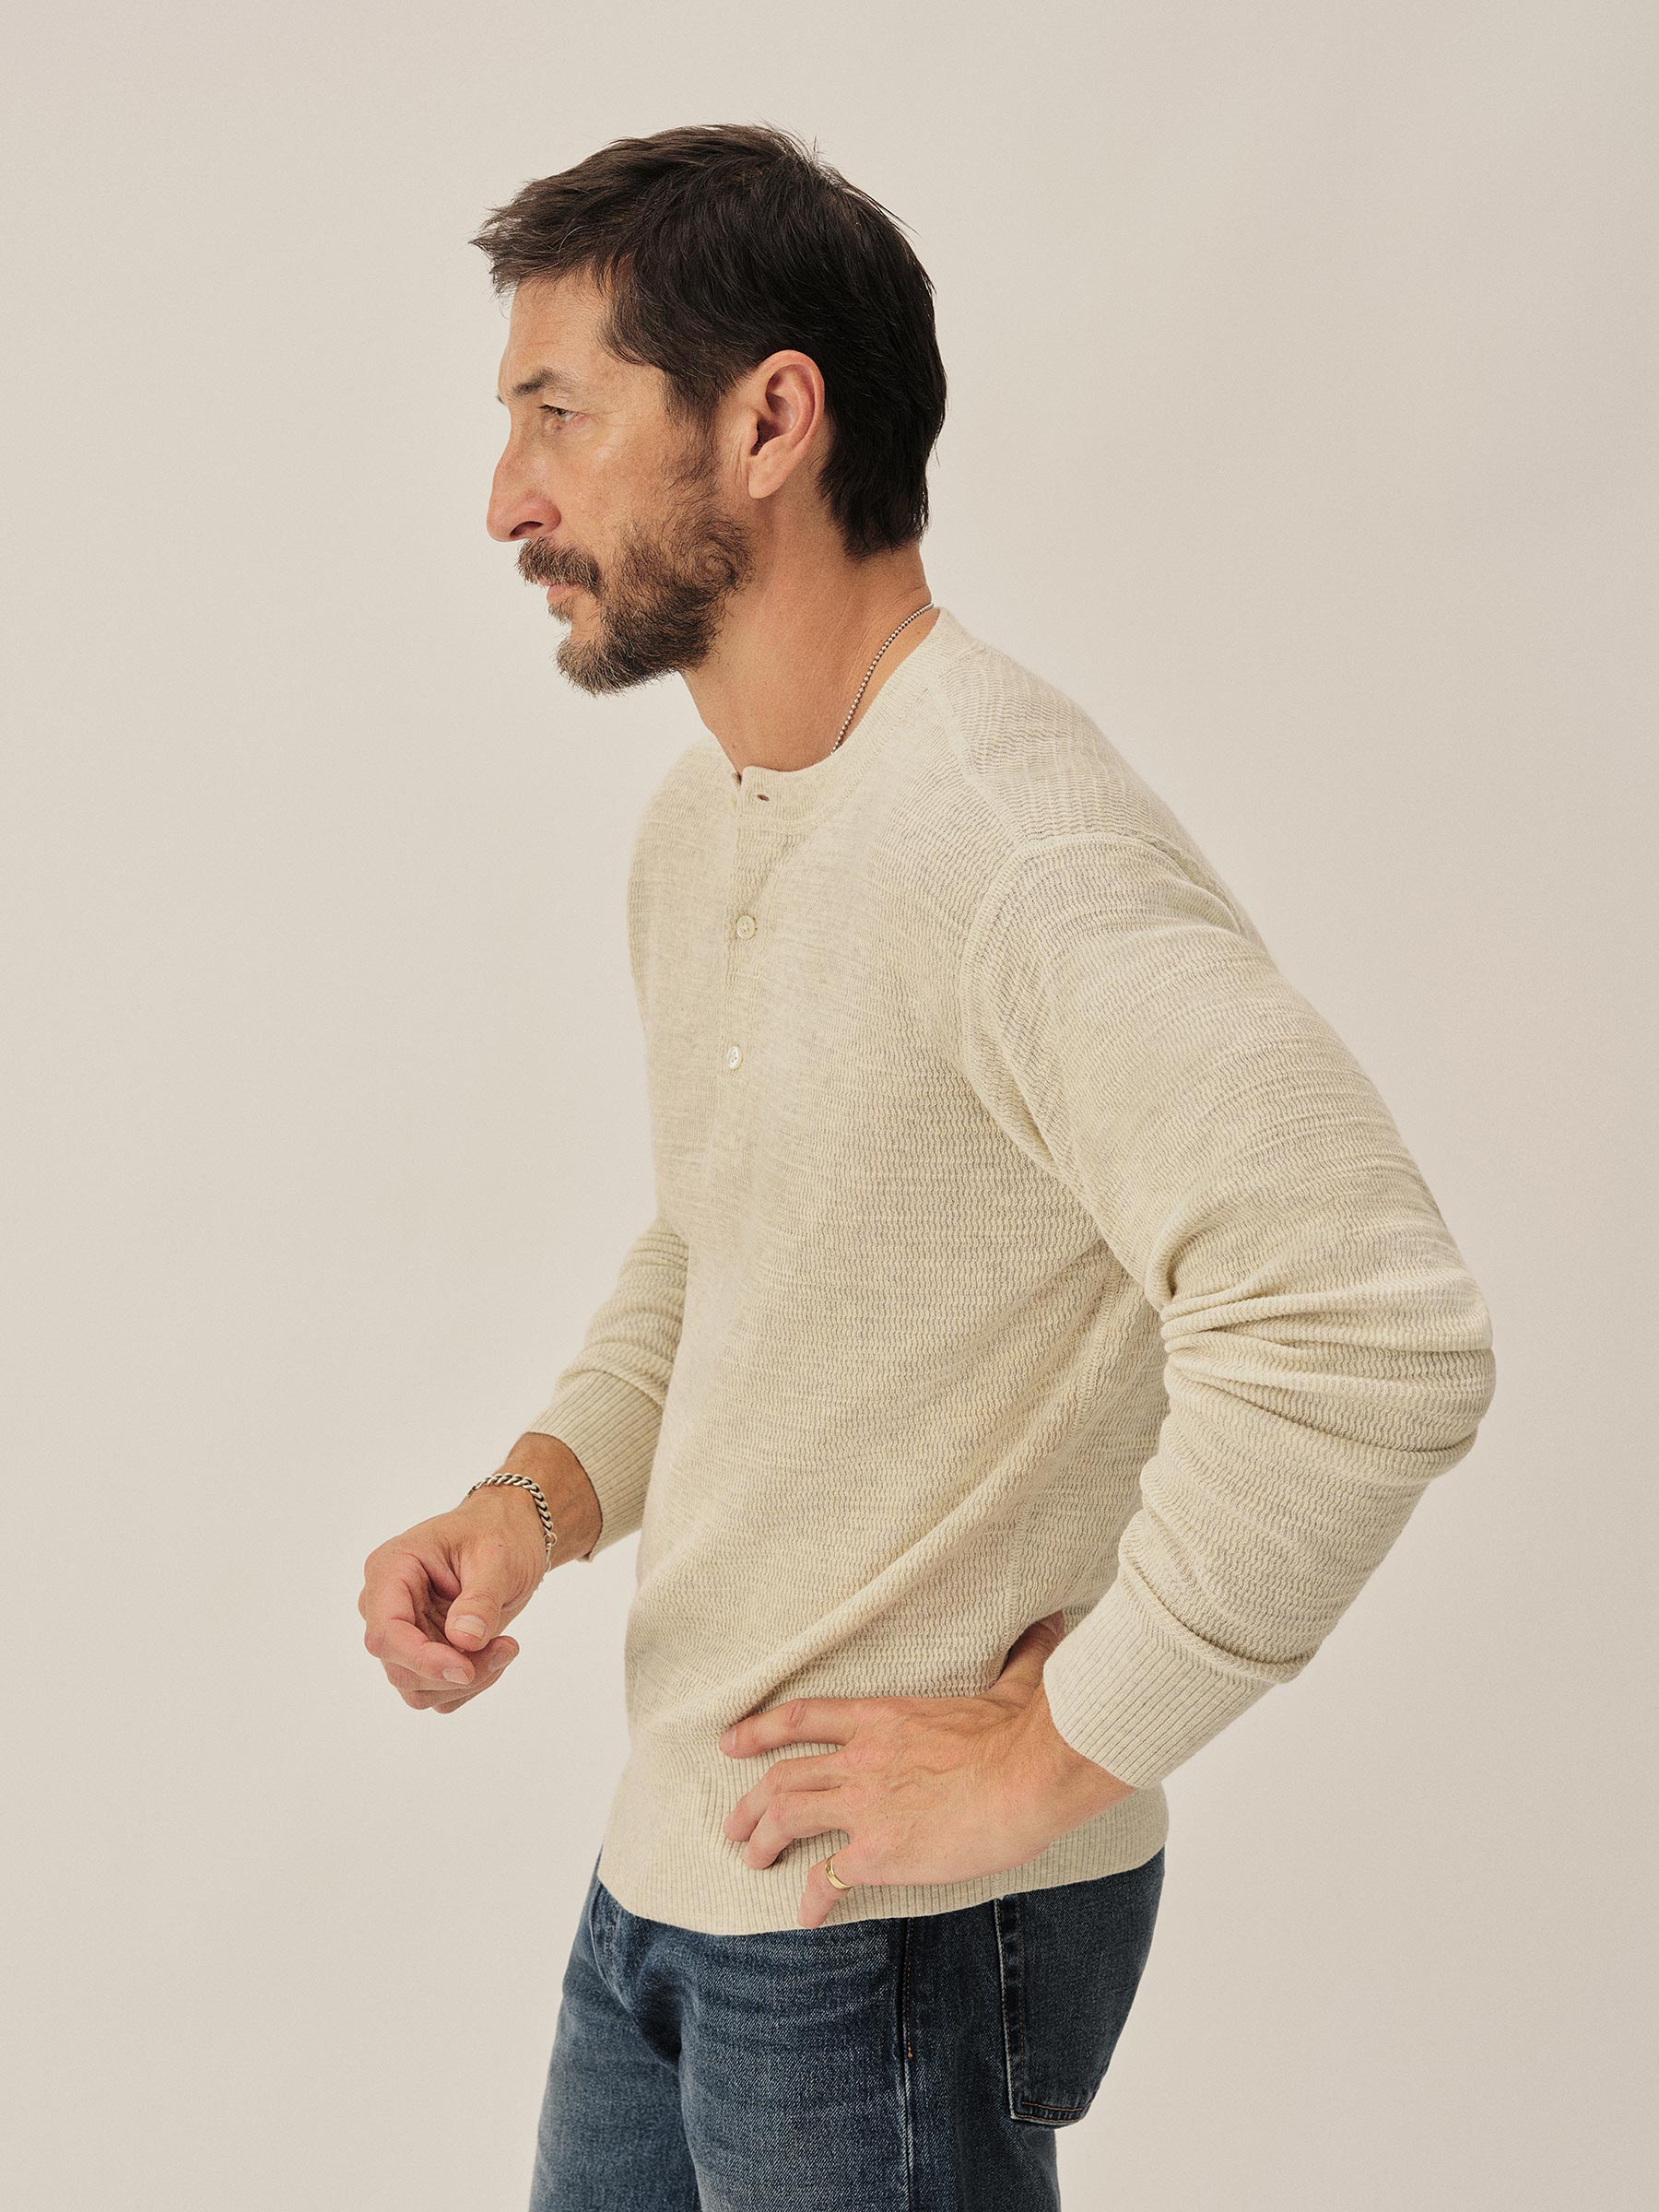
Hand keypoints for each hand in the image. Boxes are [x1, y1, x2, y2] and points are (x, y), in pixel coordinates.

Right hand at [358, 1490, 541, 1712]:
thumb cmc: (498, 1534)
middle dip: (456, 1671)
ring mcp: (402, 1633)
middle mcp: (386, 1605)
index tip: (465, 1669)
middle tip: (507, 1648)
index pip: (386, 1631)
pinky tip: (493, 1654)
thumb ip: (481, 1598)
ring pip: (417, 1689)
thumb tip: (464, 1639)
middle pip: (400, 1668)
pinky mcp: (421, 1654)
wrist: (509, 1536)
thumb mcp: (498, 1557)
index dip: (420, 1658)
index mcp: (391, 1570)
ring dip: (466, 1682)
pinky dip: (468, 1686)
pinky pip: (435, 1693)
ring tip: (506, 1647)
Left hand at [718, 1612, 1133, 1925]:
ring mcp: (865, 1805)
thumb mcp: (1017, 1682)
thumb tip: (1050, 1625)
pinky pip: (828, 1878)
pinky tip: (807, 1914)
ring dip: (762, 1840)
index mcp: (884, 1718)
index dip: (760, 1730)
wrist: (1029, 1775)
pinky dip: (811, 1898)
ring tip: (752, 1858)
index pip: (805, 1717)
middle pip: (783, 1777)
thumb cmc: (1023, 1732)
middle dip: (750, 1802)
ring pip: (788, 1818)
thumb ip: (1023, 1656)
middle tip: (734, 1823)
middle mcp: (861, 1759)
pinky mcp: (878, 1851)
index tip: (730, 1741)